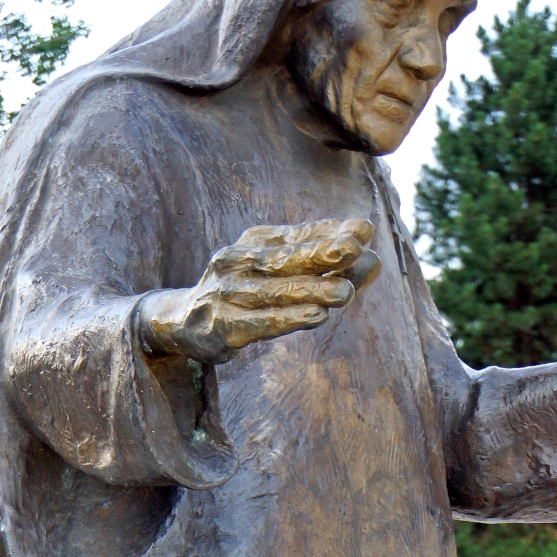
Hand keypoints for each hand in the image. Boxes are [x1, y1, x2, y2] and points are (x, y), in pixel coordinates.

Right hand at [137, 219, 380, 363]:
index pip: (297, 235)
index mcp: (254, 242)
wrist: (182, 322)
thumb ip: (326, 267)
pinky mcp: (222, 327)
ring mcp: (227, 294)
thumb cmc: (245, 292)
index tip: (363, 230)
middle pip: (284, 258)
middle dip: (320, 252)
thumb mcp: (280, 272)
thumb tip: (374, 259)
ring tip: (345, 291)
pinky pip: (260, 322)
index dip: (329, 232)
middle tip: (354, 248)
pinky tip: (316, 315)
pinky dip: (288, 318)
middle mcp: (237, 262)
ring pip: (275, 292)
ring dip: (312, 290)